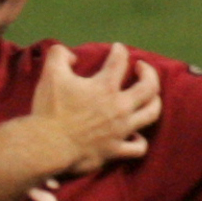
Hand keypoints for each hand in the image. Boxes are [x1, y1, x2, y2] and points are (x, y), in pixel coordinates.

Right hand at [31, 42, 161, 173]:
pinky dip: (139, 140)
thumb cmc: (49, 110)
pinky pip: (138, 148)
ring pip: (152, 113)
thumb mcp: (51, 73)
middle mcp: (119, 107)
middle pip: (149, 86)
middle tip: (141, 68)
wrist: (47, 147)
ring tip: (148, 97)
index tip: (116, 49)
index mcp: (105, 86)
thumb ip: (60, 54)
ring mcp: (120, 130)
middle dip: (149, 72)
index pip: (120, 60)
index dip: (119, 51)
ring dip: (154, 102)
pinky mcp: (115, 151)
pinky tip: (135, 135)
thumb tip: (73, 57)